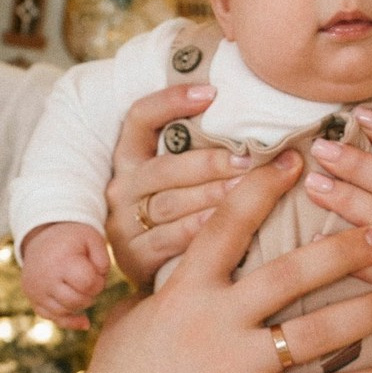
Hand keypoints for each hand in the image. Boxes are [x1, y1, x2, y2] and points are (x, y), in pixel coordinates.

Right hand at [20, 221, 109, 329]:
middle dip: (90, 295)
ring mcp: (36, 291)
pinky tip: (83, 318)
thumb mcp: (93, 239)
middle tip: (89, 281)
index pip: (88, 284)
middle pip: (77, 301)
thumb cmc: (73, 240)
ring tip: (80, 288)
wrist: (42, 238)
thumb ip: (103, 260)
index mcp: (61, 262)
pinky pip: (53, 319)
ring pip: (65, 312)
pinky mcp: (33, 300)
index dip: (98, 282)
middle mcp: (45, 279)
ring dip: (79, 304)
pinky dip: (69, 319)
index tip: (97, 273)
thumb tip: (100, 282)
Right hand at [69, 150, 371, 372]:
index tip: (296, 159)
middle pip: (292, 272)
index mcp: (186, 290)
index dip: (262, 187)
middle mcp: (219, 320)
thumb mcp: (130, 321)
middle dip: (345, 249)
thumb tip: (167, 265)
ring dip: (368, 311)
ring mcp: (241, 366)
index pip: (229, 224)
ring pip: (318, 330)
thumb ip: (159, 290)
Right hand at [105, 82, 249, 289]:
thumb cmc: (179, 214)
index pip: (140, 117)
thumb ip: (197, 149)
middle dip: (209, 162)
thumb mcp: (177, 178)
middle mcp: (122, 188)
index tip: (212, 92)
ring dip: (210, 195)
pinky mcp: (135, 257)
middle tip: (249, 158)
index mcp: (129, 159)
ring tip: (245, 188)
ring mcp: (124, 224)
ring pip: (169, 203)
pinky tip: (225, 223)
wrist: (162, 280)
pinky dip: (198, 229)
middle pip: (164, 168)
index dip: (171, 101)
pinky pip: (169, 240)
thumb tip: (246, 113)